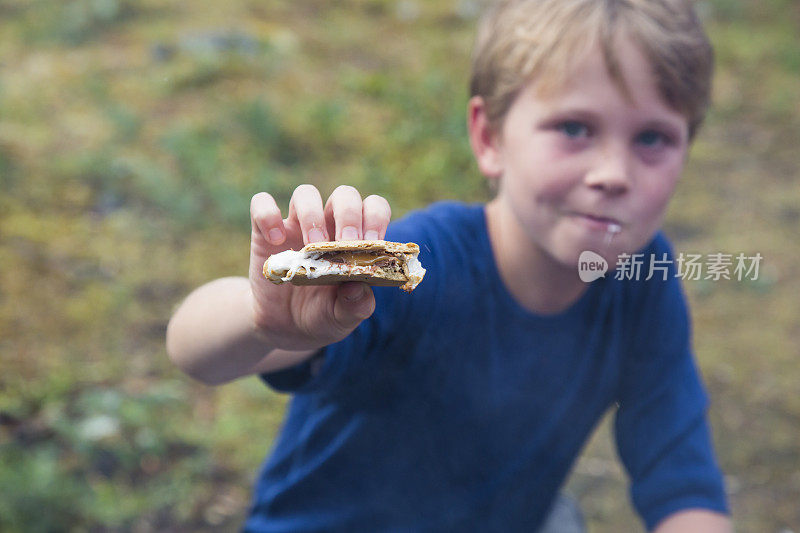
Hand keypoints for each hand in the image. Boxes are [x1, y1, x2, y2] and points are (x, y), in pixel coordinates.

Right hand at [248, 184, 391, 350]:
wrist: (285, 329)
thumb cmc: (322, 316)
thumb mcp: (342, 319)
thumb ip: (356, 306)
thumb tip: (358, 288)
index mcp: (356, 239)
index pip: (373, 208)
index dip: (375, 217)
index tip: (371, 241)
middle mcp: (330, 225)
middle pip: (344, 194)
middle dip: (347, 213)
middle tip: (343, 242)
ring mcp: (297, 225)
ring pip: (306, 193)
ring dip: (312, 215)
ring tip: (311, 246)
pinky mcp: (265, 231)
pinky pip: (262, 204)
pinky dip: (268, 215)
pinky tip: (276, 242)